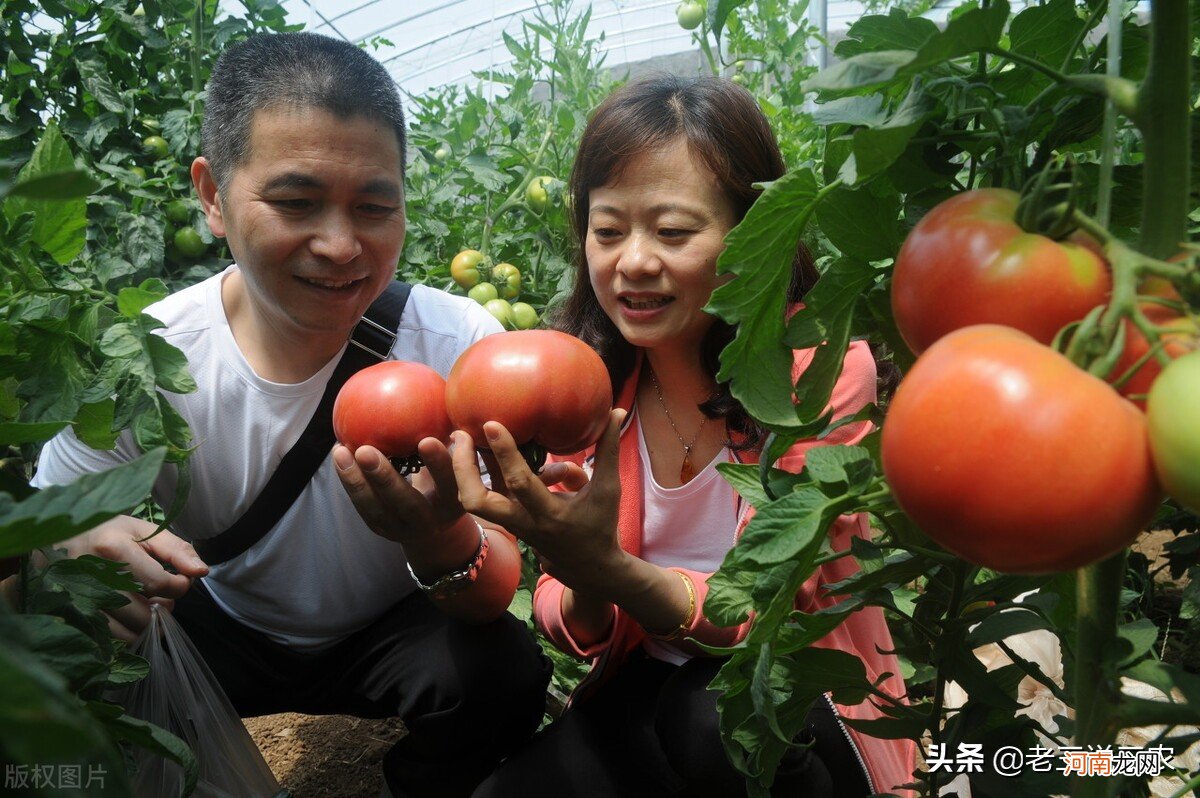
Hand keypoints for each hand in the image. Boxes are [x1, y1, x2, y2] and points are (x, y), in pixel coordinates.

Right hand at [58, 515, 207, 641]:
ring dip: (147, 624)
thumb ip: (176, 550)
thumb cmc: (105, 533)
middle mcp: (92, 577)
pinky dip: (127, 634)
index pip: (159, 583)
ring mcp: (77, 600)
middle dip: (164, 608)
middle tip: (163, 596)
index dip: (180, 586)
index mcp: (112, 549)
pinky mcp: (71, 617)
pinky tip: (129, 616)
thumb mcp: (142, 531)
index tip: (180, 580)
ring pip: (127, 632)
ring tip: (146, 604)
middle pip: (144, 614)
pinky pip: (108, 640)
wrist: (55, 539)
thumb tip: (201, 571)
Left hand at [333, 437, 466, 545]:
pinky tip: (339, 455)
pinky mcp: (381, 528)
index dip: (439, 464)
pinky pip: (362, 505)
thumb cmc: (447, 481)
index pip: (449, 483)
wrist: (435, 528)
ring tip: (340, 451)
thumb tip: (445, 393)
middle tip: (366, 451)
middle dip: (384, 478)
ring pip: (375, 507)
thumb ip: (452, 439)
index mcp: (454, 502)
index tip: (426, 440)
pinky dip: (349, 480)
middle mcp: (430, 520)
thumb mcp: (458, 466)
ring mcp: (402, 529)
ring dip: (355, 480)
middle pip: (406, 502)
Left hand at [451, 409, 627, 595]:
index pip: (520, 483)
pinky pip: (484, 495)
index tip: (491, 424)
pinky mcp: (508, 518)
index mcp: (549, 515)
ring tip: (460, 436)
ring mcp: (511, 522)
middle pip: (477, 501)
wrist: (590, 568)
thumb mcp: (609, 490)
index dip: (505, 453)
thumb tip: (617, 412)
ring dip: (462, 470)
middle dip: (462, 468)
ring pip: (473, 500)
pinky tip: (473, 448)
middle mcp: (523, 522)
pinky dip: (475, 473)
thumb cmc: (601, 526)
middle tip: (460, 434)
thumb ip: (609, 451)